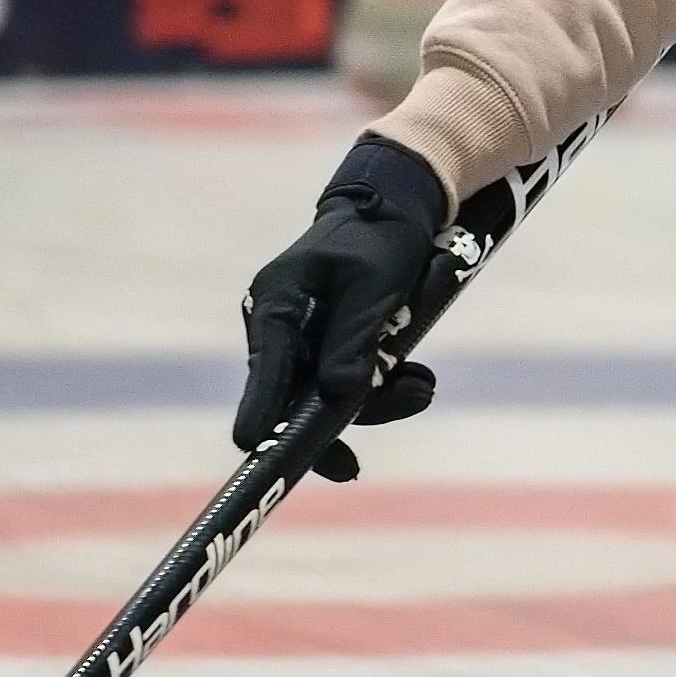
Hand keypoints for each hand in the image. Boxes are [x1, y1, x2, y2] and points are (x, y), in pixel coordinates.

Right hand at [232, 136, 457, 482]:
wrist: (400, 211)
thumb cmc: (382, 240)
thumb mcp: (372, 286)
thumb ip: (351, 340)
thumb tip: (336, 396)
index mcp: (277, 303)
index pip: (264, 368)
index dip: (261, 411)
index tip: (253, 445)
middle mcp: (280, 327)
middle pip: (293, 396)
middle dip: (334, 422)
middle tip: (354, 465)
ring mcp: (303, 340)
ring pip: (326, 396)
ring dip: (377, 401)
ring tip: (422, 385)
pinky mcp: (329, 346)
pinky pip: (348, 382)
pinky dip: (384, 388)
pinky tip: (418, 378)